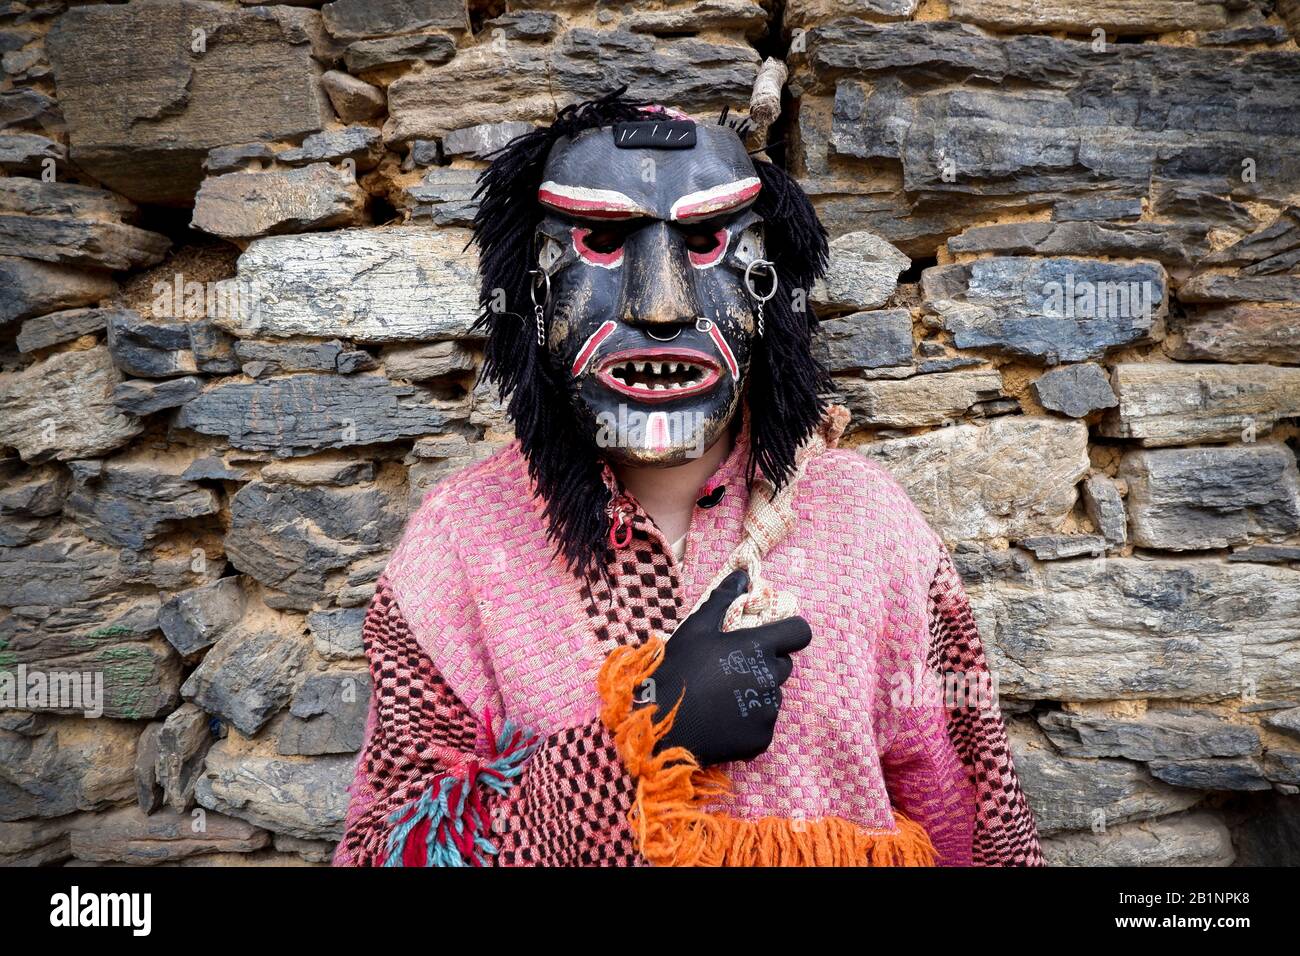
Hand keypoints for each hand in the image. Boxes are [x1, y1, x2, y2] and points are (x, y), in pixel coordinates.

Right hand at [640, 569, 811, 767]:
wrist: (662, 724)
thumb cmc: (678, 669)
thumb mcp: (697, 627)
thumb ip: (723, 599)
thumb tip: (743, 575)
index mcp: (758, 647)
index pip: (799, 632)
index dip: (789, 632)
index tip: (771, 637)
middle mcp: (770, 677)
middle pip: (784, 665)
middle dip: (766, 664)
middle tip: (733, 669)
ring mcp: (768, 710)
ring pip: (772, 695)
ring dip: (756, 693)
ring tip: (722, 698)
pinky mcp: (762, 738)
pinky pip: (763, 724)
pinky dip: (749, 722)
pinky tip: (722, 720)